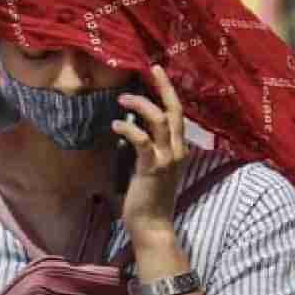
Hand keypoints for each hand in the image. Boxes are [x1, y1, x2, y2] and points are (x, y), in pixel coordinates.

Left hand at [111, 65, 187, 247]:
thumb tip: (130, 128)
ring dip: (140, 105)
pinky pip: (142, 140)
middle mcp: (177, 150)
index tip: (156, 73)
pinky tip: (115, 124)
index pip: (177, 114)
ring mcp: (167, 158)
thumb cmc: (147, 197)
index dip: (168, 92)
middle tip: (149, 69)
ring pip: (159, 120)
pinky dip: (129, 128)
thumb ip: (146, 148)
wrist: (152, 225)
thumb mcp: (150, 167)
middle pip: (174, 110)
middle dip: (162, 87)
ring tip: (121, 98)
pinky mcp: (153, 168)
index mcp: (178, 149)